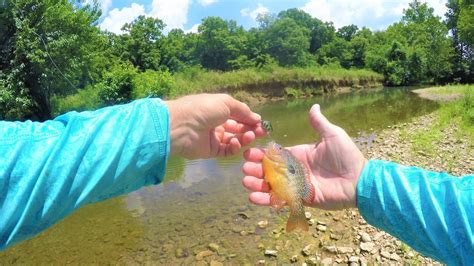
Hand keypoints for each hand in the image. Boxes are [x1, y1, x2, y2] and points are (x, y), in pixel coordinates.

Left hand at [165, 94, 264, 158]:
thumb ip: (243, 111)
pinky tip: (236, 143)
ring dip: (244, 138)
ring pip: (234, 139)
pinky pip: (227, 150)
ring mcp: (214, 138)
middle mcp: (216, 123)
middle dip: (250, 129)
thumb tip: (257, 118)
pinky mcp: (211, 151)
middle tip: (261, 132)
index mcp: (218, 109)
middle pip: (237, 128)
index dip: (250, 119)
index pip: (238, 115)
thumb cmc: (203, 109)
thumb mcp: (226, 103)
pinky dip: (234, 147)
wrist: (182, 126)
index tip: (262, 123)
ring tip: (250, 136)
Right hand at [242, 104, 366, 209]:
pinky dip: (267, 200)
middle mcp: (296, 171)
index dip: (261, 154)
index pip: (275, 155)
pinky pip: (281, 200)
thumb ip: (319, 123)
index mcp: (300, 155)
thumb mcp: (332, 135)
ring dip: (257, 184)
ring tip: (246, 182)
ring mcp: (297, 186)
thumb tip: (314, 105)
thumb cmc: (347, 156)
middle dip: (256, 169)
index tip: (248, 153)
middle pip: (270, 171)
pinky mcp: (301, 199)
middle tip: (244, 169)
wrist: (360, 180)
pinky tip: (254, 197)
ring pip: (272, 186)